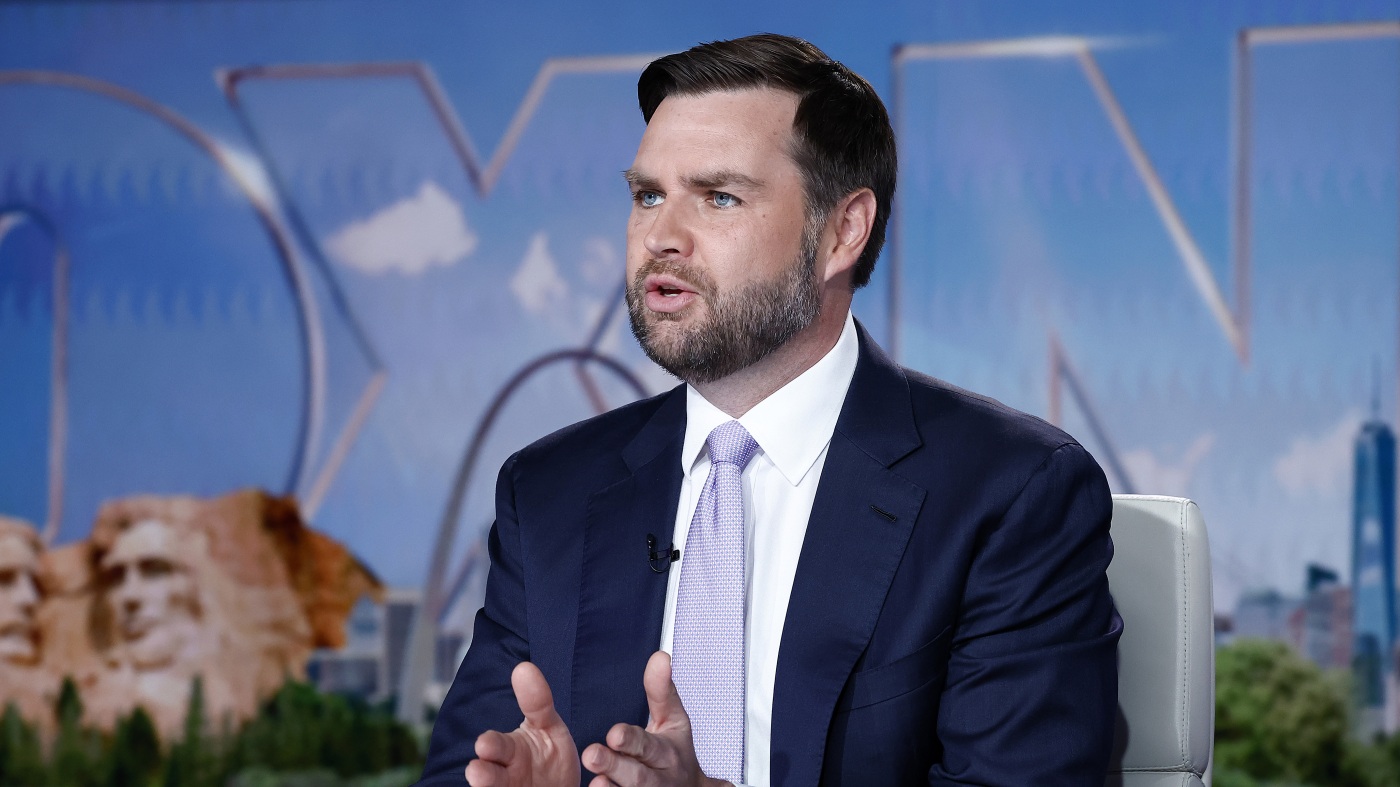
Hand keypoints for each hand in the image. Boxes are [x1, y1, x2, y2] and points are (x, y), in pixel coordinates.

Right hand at [465, 661, 579, 786]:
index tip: (484, 745)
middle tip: (477, 770)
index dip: (490, 746)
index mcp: (508, 751)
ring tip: (478, 778)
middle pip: (489, 776)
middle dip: (483, 774)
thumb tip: (523, 667)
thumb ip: (537, 702)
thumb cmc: (549, 757)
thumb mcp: (548, 728)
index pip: (495, 746)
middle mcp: (503, 776)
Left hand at [581, 651, 730, 786]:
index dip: (631, 740)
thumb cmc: (677, 754)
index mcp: (666, 752)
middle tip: (591, 755)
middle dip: (615, 765)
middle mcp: (658, 777)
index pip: (647, 744)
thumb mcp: (673, 721)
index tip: (613, 734)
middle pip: (637, 774)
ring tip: (594, 782)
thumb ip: (661, 691)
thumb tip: (659, 658)